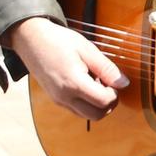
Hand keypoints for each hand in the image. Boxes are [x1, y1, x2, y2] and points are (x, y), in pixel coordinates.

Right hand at [7, 17, 128, 120]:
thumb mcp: (87, 49)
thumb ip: (107, 68)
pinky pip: (77, 110)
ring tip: (95, 81)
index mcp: (73, 83)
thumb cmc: (58, 40)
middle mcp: (64, 97)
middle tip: (108, 83)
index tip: (112, 80)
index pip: (104, 102)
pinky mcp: (55, 99)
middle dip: (108, 102)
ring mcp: (58, 100)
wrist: (30, 39)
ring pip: (87, 115)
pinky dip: (86, 102)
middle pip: (97, 115)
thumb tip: (124, 84)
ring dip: (97, 103)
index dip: (115, 93)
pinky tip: (86, 84)